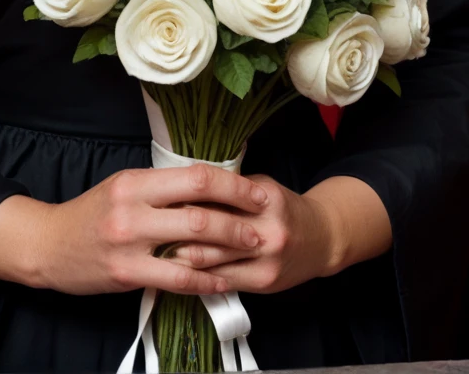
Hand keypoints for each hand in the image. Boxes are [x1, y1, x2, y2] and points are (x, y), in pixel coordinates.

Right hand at [29, 162, 271, 296]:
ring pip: (193, 242)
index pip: (194, 175)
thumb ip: (160, 188)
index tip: (255, 190)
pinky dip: (207, 280)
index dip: (231, 184)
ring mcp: (130, 242)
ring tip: (254, 247)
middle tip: (264, 222)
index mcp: (135, 181)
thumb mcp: (122, 188)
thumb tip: (206, 186)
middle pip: (200, 207)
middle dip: (240, 216)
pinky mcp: (128, 273)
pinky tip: (225, 281)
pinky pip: (178, 279)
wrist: (49, 245)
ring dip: (230, 246)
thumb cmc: (90, 214)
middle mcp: (133, 207)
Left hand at [167, 174, 338, 293]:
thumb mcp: (258, 186)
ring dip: (177, 254)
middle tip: (146, 226)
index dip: (179, 198)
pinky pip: (219, 279)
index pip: (211, 194)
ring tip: (153, 248)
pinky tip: (176, 270)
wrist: (321, 239)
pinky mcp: (262, 282)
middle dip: (172, 227)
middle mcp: (267, 228)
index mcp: (262, 196)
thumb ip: (225, 189)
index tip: (156, 200)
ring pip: (209, 257)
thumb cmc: (282, 208)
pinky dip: (195, 275)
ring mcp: (266, 258)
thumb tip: (178, 188)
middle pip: (206, 227)